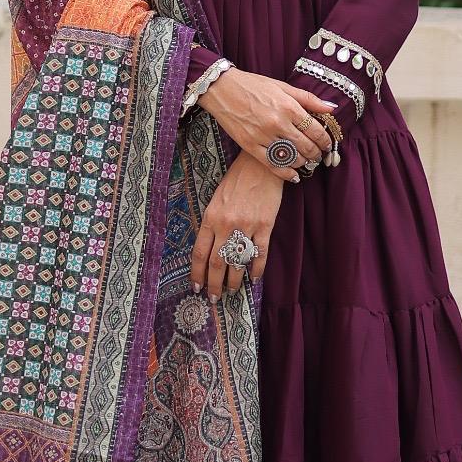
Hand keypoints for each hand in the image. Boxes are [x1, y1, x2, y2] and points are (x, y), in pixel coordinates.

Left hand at [191, 155, 285, 298]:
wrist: (261, 164)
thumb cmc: (237, 180)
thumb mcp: (216, 199)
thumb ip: (212, 222)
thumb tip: (210, 248)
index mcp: (210, 217)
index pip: (199, 253)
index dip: (197, 273)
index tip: (196, 286)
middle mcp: (226, 224)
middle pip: (216, 262)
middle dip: (214, 284)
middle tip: (214, 297)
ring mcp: (246, 226)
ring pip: (237, 262)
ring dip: (234, 280)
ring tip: (232, 291)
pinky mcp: (265, 225)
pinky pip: (260, 253)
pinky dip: (257, 269)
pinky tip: (254, 278)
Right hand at [202, 66, 343, 175]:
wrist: (222, 89)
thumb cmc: (253, 85)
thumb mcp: (282, 86)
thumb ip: (308, 99)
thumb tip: (331, 108)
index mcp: (288, 106)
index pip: (315, 130)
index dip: (325, 140)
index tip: (327, 144)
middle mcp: (278, 122)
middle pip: (306, 146)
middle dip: (316, 154)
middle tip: (318, 156)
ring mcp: (263, 136)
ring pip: (291, 157)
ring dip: (303, 163)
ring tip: (306, 162)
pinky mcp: (250, 146)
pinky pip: (272, 164)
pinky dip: (286, 173)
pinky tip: (293, 175)